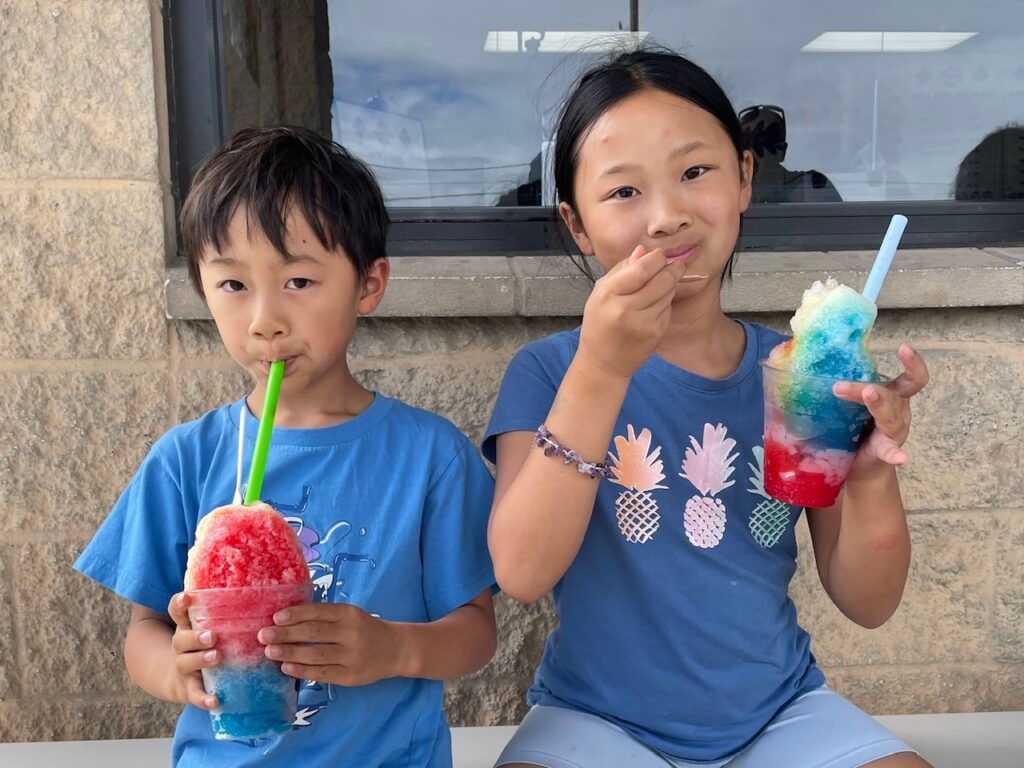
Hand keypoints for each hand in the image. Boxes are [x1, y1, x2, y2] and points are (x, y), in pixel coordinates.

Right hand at [167, 592, 219, 710]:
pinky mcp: (189, 689)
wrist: (181, 679)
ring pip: (186, 663)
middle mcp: (181, 647)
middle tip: (212, 636)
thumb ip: (224, 613)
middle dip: (196, 637)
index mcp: (187, 627)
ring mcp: (184, 668)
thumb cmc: (204, 645)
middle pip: (181, 639)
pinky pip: (195, 694)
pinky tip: (215, 701)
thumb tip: (261, 591)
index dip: (180, 604)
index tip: (187, 597)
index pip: (177, 612)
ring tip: (216, 657)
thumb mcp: (208, 627)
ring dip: (201, 660)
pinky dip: (204, 699)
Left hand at [259, 602, 400, 686]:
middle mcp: (351, 633)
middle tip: (263, 635)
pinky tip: (286, 667)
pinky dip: (302, 671)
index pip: (319, 612)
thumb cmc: (364, 629)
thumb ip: (324, 617)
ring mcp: (352, 655)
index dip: (296, 614)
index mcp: (349, 614)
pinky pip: (322, 673)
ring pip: (316, 654)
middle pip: (314, 632)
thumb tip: (285, 620)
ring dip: (290, 653)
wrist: (395, 649)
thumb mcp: (350, 616)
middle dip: (286, 634)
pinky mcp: (351, 675)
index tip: (275, 617)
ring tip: (269, 652)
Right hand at [577, 245, 692, 380]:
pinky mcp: (656, 333)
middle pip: (662, 279)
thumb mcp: (600, 293)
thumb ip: (621, 270)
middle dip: (672, 268)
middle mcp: (626, 309)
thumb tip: (642, 251)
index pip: (641, 269)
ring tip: (661, 284)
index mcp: (609, 295)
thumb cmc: (600, 323)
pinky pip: (667, 308)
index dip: (656, 258)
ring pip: (668, 293)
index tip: (659, 255)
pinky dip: (665, 302)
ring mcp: (644, 323)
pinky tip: (654, 306)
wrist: (604, 362)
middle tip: (674, 263)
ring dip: (670, 284)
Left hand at [833, 344, 928, 476]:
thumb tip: (800, 361)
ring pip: (889, 415)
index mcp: (892, 395)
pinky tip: (900, 456)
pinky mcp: (884, 450)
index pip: (911, 378)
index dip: (913, 363)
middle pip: (890, 394)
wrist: (862, 464)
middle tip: (839, 386)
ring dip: (877, 403)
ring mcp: (893, 431)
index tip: (904, 347)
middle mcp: (897, 410)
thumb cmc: (857, 424)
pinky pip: (890, 450)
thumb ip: (844, 384)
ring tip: (868, 393)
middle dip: (867, 387)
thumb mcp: (854, 402)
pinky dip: (894, 453)